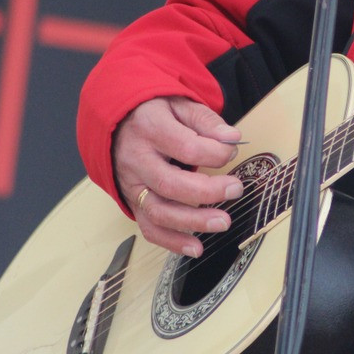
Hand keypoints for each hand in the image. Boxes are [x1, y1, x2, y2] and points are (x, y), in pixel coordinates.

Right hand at [113, 96, 243, 256]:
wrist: (118, 123)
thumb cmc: (155, 114)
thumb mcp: (179, 105)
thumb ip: (206, 121)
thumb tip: (231, 139)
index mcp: (149, 129)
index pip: (186, 148)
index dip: (215, 153)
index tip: (231, 150)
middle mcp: (136, 159)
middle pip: (170, 184)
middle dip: (208, 191)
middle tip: (236, 190)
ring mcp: (131, 184)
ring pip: (158, 211)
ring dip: (193, 222)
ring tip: (223, 222)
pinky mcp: (132, 202)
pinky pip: (149, 228)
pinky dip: (172, 242)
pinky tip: (196, 247)